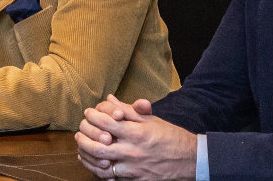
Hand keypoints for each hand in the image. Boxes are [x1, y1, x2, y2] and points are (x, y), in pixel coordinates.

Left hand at [75, 94, 195, 179]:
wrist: (191, 161)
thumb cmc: (171, 138)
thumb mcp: (152, 120)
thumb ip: (129, 110)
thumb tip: (109, 99)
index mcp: (137, 132)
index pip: (106, 121)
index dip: (93, 116)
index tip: (89, 113)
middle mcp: (133, 150)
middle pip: (98, 144)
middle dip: (85, 136)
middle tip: (80, 131)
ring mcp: (133, 168)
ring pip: (100, 163)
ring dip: (86, 154)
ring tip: (82, 145)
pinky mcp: (134, 180)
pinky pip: (109, 178)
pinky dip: (96, 170)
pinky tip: (92, 162)